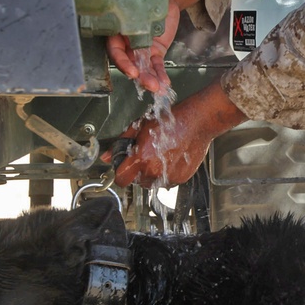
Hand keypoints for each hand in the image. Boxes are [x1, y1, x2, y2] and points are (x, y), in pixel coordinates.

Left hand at [104, 80, 247, 188]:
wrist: (197, 123)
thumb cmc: (170, 122)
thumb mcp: (140, 127)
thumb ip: (121, 144)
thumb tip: (107, 156)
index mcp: (141, 158)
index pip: (121, 179)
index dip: (120, 174)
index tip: (123, 169)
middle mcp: (154, 171)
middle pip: (136, 182)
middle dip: (138, 172)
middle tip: (146, 156)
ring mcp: (168, 177)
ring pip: (151, 183)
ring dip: (151, 174)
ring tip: (160, 157)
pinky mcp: (180, 179)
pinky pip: (167, 182)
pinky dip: (166, 174)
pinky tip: (170, 159)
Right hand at [105, 0, 178, 95]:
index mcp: (117, 24)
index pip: (114, 46)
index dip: (121, 58)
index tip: (129, 68)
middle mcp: (126, 38)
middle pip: (127, 60)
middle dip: (135, 73)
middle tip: (144, 82)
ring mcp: (140, 46)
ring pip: (141, 66)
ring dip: (148, 78)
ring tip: (157, 88)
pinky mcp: (154, 49)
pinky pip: (155, 65)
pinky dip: (160, 75)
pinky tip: (166, 85)